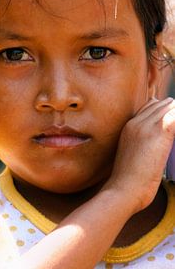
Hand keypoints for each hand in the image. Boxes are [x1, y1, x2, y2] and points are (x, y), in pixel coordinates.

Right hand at [108, 97, 174, 212]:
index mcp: (129, 126)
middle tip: (174, 134)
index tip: (172, 127)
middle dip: (174, 113)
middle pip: (163, 103)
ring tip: (173, 136)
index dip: (166, 112)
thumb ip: (141, 143)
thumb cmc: (129, 181)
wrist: (123, 190)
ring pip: (171, 106)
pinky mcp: (160, 131)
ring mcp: (148, 125)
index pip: (152, 105)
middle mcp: (137, 121)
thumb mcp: (131, 155)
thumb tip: (156, 143)